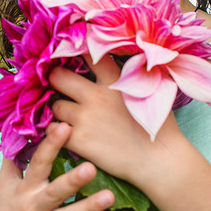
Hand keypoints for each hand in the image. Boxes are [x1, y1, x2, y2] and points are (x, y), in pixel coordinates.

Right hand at [0, 122, 114, 210]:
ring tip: (109, 197)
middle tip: (92, 166)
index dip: (50, 145)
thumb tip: (18, 130)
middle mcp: (33, 207)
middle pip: (54, 192)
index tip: (65, 127)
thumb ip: (13, 159)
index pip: (38, 163)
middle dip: (72, 179)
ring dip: (87, 208)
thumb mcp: (4, 185)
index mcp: (25, 188)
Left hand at [50, 55, 183, 184]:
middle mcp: (96, 96)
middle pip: (58, 77)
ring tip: (69, 116)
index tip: (67, 50)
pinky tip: (68, 134)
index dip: (75, 49)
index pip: (88, 55)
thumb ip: (130, 75)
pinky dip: (57, 132)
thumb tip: (125, 58)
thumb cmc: (158, 126)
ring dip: (59, 110)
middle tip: (61, 87)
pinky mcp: (79, 140)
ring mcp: (85, 118)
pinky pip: (53, 130)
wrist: (158, 161)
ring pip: (55, 105)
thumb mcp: (150, 91)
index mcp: (114, 81)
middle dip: (56, 81)